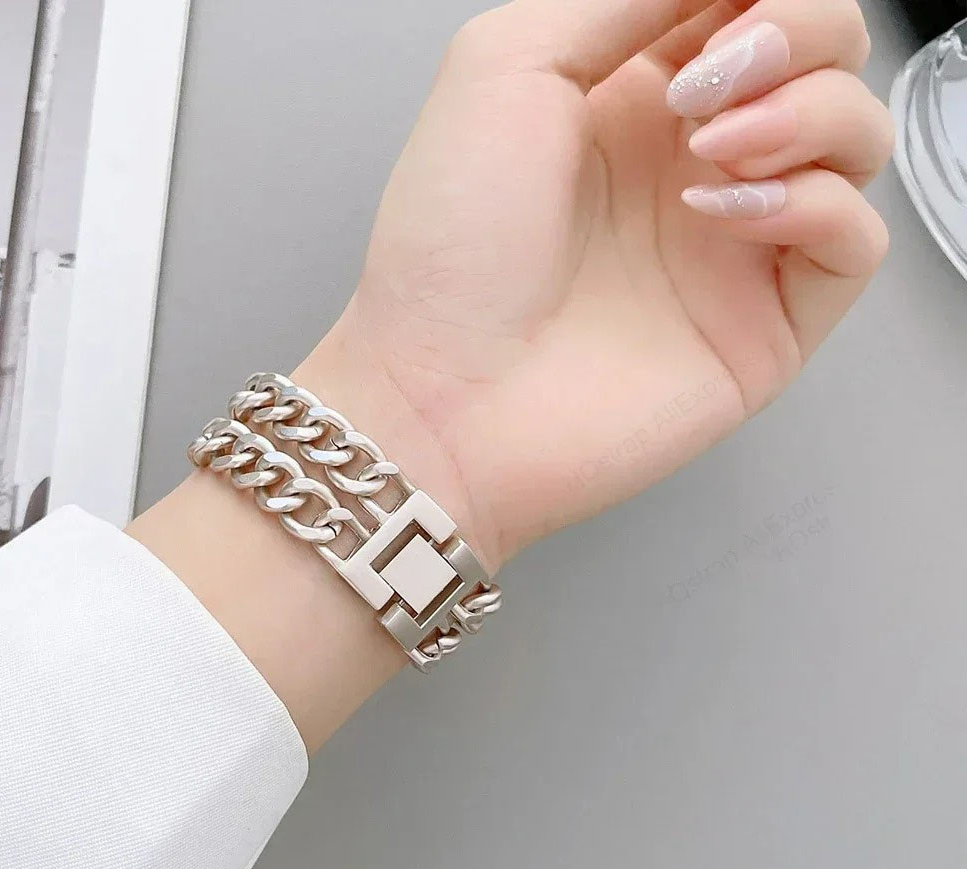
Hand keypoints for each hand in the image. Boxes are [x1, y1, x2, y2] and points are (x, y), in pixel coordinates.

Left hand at [303, 0, 891, 570]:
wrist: (442, 399)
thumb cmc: (448, 253)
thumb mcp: (507, 68)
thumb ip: (620, 1)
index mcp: (631, 101)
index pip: (748, 11)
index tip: (724, 15)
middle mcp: (691, 167)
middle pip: (825, 60)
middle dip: (797, 34)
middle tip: (714, 81)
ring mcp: (731, 247)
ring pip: (856, 140)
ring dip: (807, 113)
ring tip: (712, 147)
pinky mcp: (762, 324)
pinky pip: (854, 241)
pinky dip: (814, 203)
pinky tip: (724, 210)